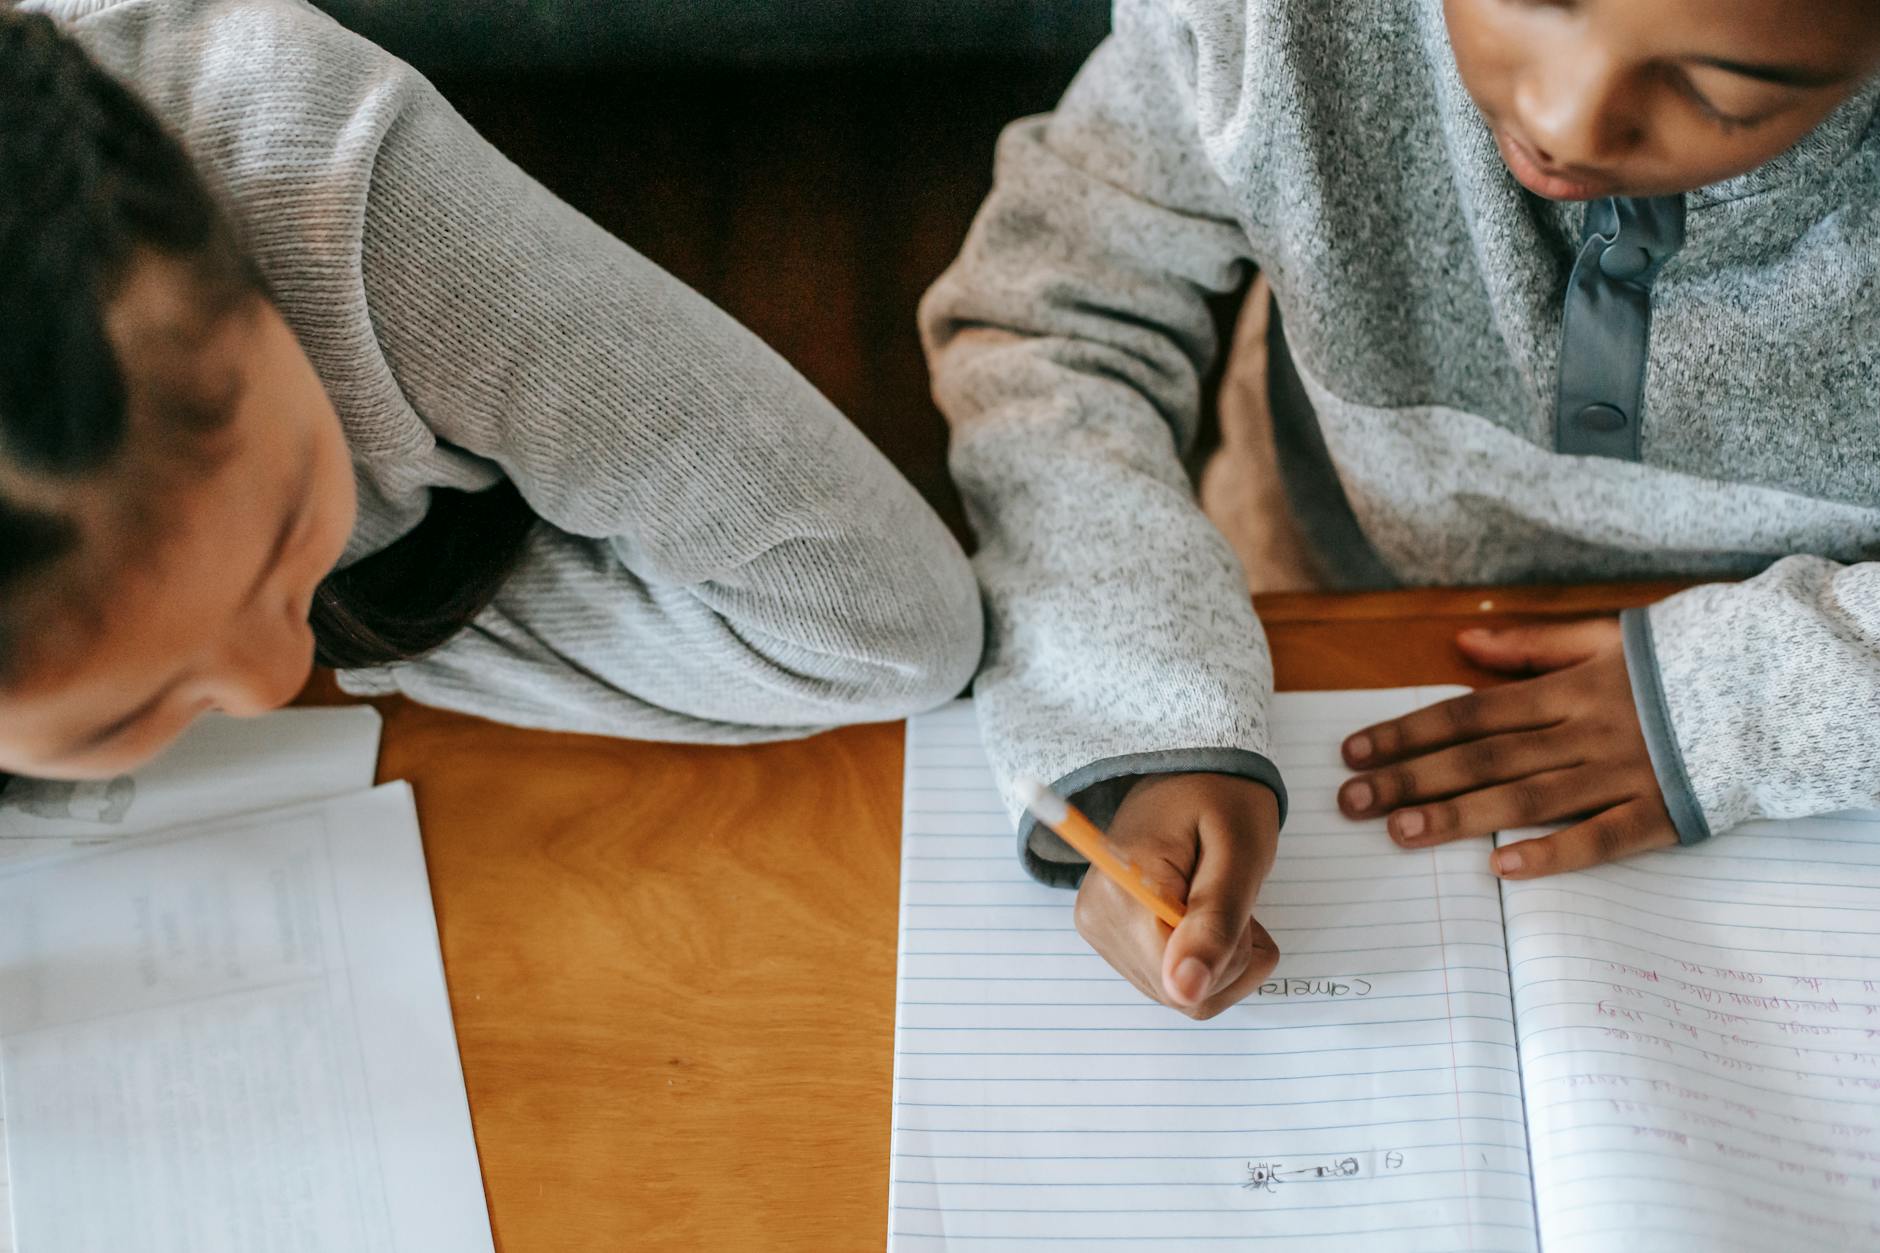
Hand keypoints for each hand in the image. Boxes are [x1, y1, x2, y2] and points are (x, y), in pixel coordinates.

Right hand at [1072, 773, 1281, 1017]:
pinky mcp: (1110, 936)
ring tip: (1224, 902)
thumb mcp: (1239, 854)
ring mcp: (1099, 930)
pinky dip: (1203, 959)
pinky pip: (1169, 981)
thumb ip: (1215, 925)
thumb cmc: (1221, 800)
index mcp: (1121, 892)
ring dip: (1221, 961)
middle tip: (1241, 903)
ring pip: (1178, 993)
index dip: (1229, 958)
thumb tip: (1185, 992)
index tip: (1245, 912)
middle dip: (1229, 959)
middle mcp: (1097, 918)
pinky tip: (1206, 915)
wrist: (1188, 773)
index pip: (1179, 982)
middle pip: (1179, 992)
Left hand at [1337, 618, 1675, 876]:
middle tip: (1352, 802)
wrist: (1776, 688)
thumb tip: (1462, 642)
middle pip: (1483, 758)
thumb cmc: (1683, 662)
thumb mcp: (1606, 636)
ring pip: (1527, 800)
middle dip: (1411, 779)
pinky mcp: (1662, 815)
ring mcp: (1622, 775)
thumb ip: (1532, 646)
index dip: (1408, 731)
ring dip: (1460, 817)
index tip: (1354, 751)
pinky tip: (1502, 871)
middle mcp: (1585, 731)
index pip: (1469, 713)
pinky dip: (1553, 854)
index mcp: (1568, 689)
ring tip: (1400, 832)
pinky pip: (1602, 839)